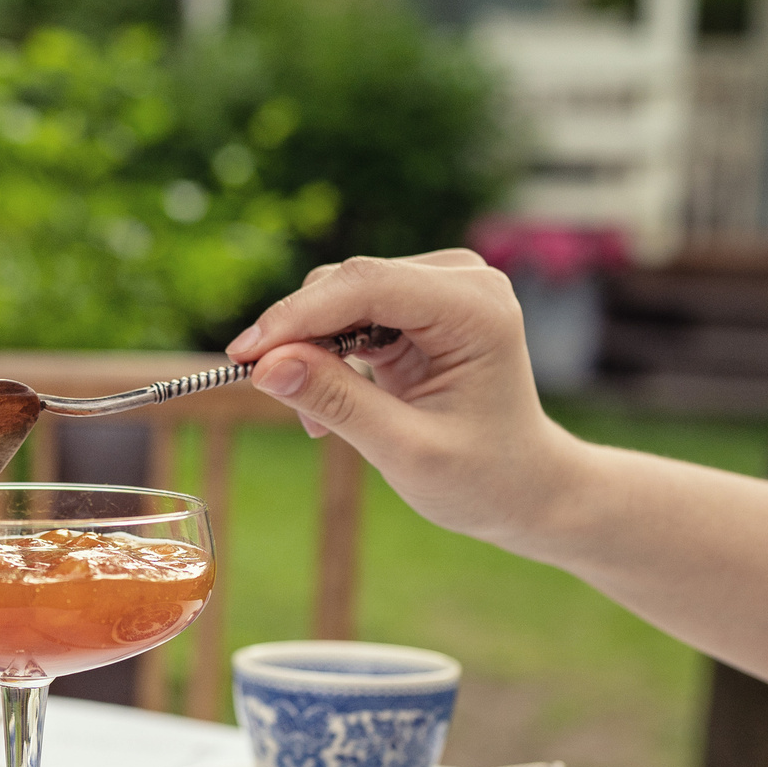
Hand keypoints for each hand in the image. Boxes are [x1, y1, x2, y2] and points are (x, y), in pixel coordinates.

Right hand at [224, 252, 589, 554]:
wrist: (525, 486)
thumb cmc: (482, 477)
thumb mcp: (405, 450)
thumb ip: (336, 402)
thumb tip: (266, 366)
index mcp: (476, 307)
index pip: (366, 285)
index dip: (297, 317)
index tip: (242, 357)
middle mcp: (462, 280)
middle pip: (348, 283)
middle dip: (298, 335)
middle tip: (266, 392)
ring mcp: (441, 288)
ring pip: (340, 295)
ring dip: (311, 350)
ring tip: (317, 421)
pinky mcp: (419, 305)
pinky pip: (349, 313)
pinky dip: (327, 355)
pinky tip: (329, 406)